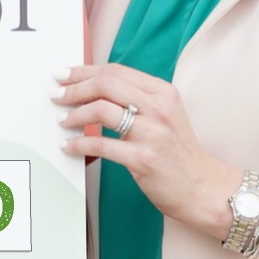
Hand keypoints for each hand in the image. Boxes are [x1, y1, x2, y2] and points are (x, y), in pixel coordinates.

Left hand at [54, 62, 239, 236]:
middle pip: (106, 84)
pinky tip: (69, 146)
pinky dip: (79, 144)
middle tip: (56, 96)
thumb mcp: (164, 116)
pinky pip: (101, 145)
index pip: (116, 71)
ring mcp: (152, 133)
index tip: (64, 75)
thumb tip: (93, 90)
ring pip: (101, 110)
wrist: (202, 187)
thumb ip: (136, 100)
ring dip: (74, 115)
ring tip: (62, 122)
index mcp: (163, 92)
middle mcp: (159, 108)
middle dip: (74, 89)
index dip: (84, 71)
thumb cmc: (177, 152)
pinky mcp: (143, 158)